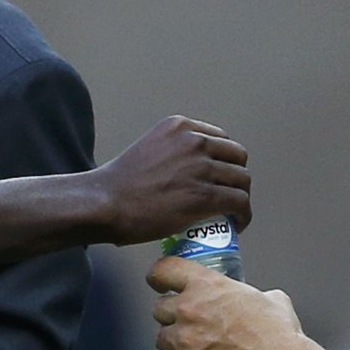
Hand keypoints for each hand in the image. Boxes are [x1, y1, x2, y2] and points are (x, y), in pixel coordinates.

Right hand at [92, 117, 250, 243]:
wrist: (105, 202)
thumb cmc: (119, 184)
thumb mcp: (148, 149)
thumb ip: (171, 152)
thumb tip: (185, 174)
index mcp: (180, 126)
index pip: (220, 138)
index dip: (224, 160)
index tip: (219, 176)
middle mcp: (195, 141)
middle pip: (236, 157)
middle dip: (235, 176)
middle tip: (227, 195)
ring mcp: (202, 168)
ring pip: (242, 181)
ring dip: (241, 197)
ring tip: (233, 213)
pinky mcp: (205, 196)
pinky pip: (239, 202)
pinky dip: (243, 214)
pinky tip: (237, 224)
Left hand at [150, 254, 308, 349]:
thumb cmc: (280, 337)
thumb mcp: (271, 299)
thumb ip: (249, 295)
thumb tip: (252, 300)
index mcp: (207, 285)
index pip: (163, 270)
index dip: (160, 277)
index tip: (161, 284)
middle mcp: (189, 309)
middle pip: (159, 309)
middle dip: (172, 316)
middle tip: (191, 325)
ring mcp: (182, 340)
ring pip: (162, 339)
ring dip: (175, 344)